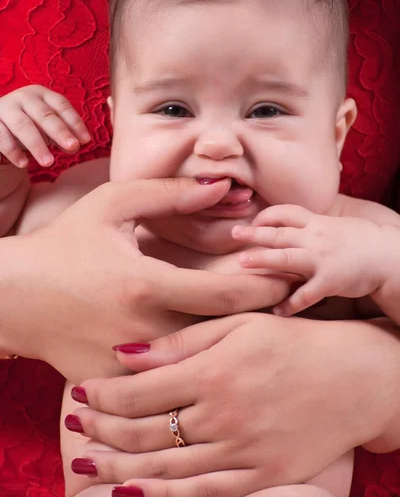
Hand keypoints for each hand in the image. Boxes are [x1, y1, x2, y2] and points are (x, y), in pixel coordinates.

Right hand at [0, 85, 90, 166]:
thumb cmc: (30, 125)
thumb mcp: (47, 128)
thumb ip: (62, 135)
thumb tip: (76, 146)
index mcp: (41, 94)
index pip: (61, 105)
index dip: (75, 123)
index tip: (86, 141)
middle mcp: (23, 97)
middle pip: (44, 114)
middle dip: (60, 132)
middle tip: (73, 148)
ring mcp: (5, 108)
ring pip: (23, 126)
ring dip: (37, 145)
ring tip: (49, 163)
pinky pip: (2, 136)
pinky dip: (13, 151)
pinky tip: (23, 164)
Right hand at [0, 178, 288, 382]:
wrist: (13, 297)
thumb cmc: (64, 244)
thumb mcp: (112, 204)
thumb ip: (170, 193)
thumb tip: (222, 185)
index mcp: (144, 284)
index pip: (227, 295)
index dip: (267, 286)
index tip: (289, 278)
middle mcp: (141, 332)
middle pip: (224, 335)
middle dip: (261, 319)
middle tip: (286, 302)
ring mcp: (127, 367)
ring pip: (200, 364)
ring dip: (231, 345)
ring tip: (257, 327)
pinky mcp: (115, 385)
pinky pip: (167, 380)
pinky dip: (192, 366)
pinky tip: (207, 351)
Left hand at [67, 314, 392, 494]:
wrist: (351, 377)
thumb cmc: (291, 341)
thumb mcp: (239, 324)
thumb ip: (182, 341)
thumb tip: (125, 351)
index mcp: (215, 371)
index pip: (140, 392)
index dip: (103, 394)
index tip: (81, 391)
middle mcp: (222, 415)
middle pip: (145, 430)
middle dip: (102, 428)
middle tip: (74, 422)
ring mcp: (240, 451)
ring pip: (164, 467)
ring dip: (119, 463)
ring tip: (87, 459)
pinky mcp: (258, 475)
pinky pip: (201, 492)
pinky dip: (162, 493)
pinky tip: (131, 488)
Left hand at [233, 204, 386, 315]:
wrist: (388, 256)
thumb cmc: (360, 241)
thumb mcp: (334, 225)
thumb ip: (311, 226)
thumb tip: (289, 225)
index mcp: (317, 223)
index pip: (286, 212)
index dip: (266, 216)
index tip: (252, 222)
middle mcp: (316, 238)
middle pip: (279, 233)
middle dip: (254, 234)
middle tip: (234, 234)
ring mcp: (321, 260)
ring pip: (286, 258)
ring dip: (262, 260)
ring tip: (242, 263)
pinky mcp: (330, 281)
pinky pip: (305, 295)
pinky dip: (290, 304)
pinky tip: (277, 311)